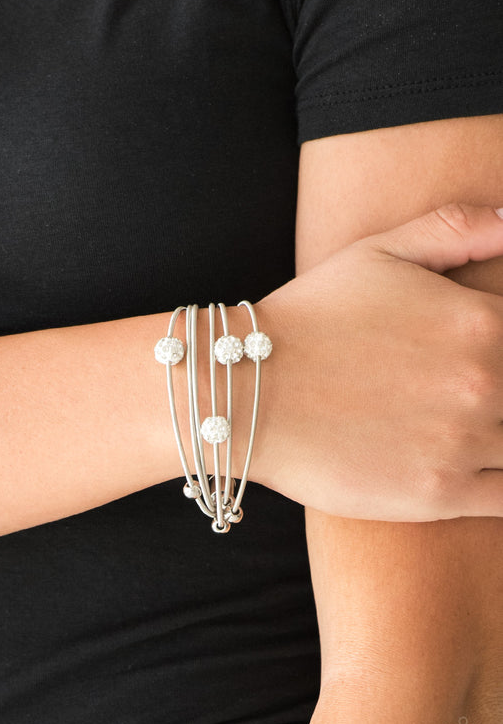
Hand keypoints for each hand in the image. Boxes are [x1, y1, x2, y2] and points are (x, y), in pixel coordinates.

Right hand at [251, 204, 502, 520]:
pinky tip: (476, 469)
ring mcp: (463, 443)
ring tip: (468, 429)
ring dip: (499, 438)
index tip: (481, 364)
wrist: (247, 391)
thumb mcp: (378, 252)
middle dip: (497, 392)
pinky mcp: (438, 494)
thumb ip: (457, 228)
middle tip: (462, 394)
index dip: (501, 349)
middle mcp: (484, 383)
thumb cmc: (310, 318)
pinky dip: (501, 484)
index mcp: (482, 322)